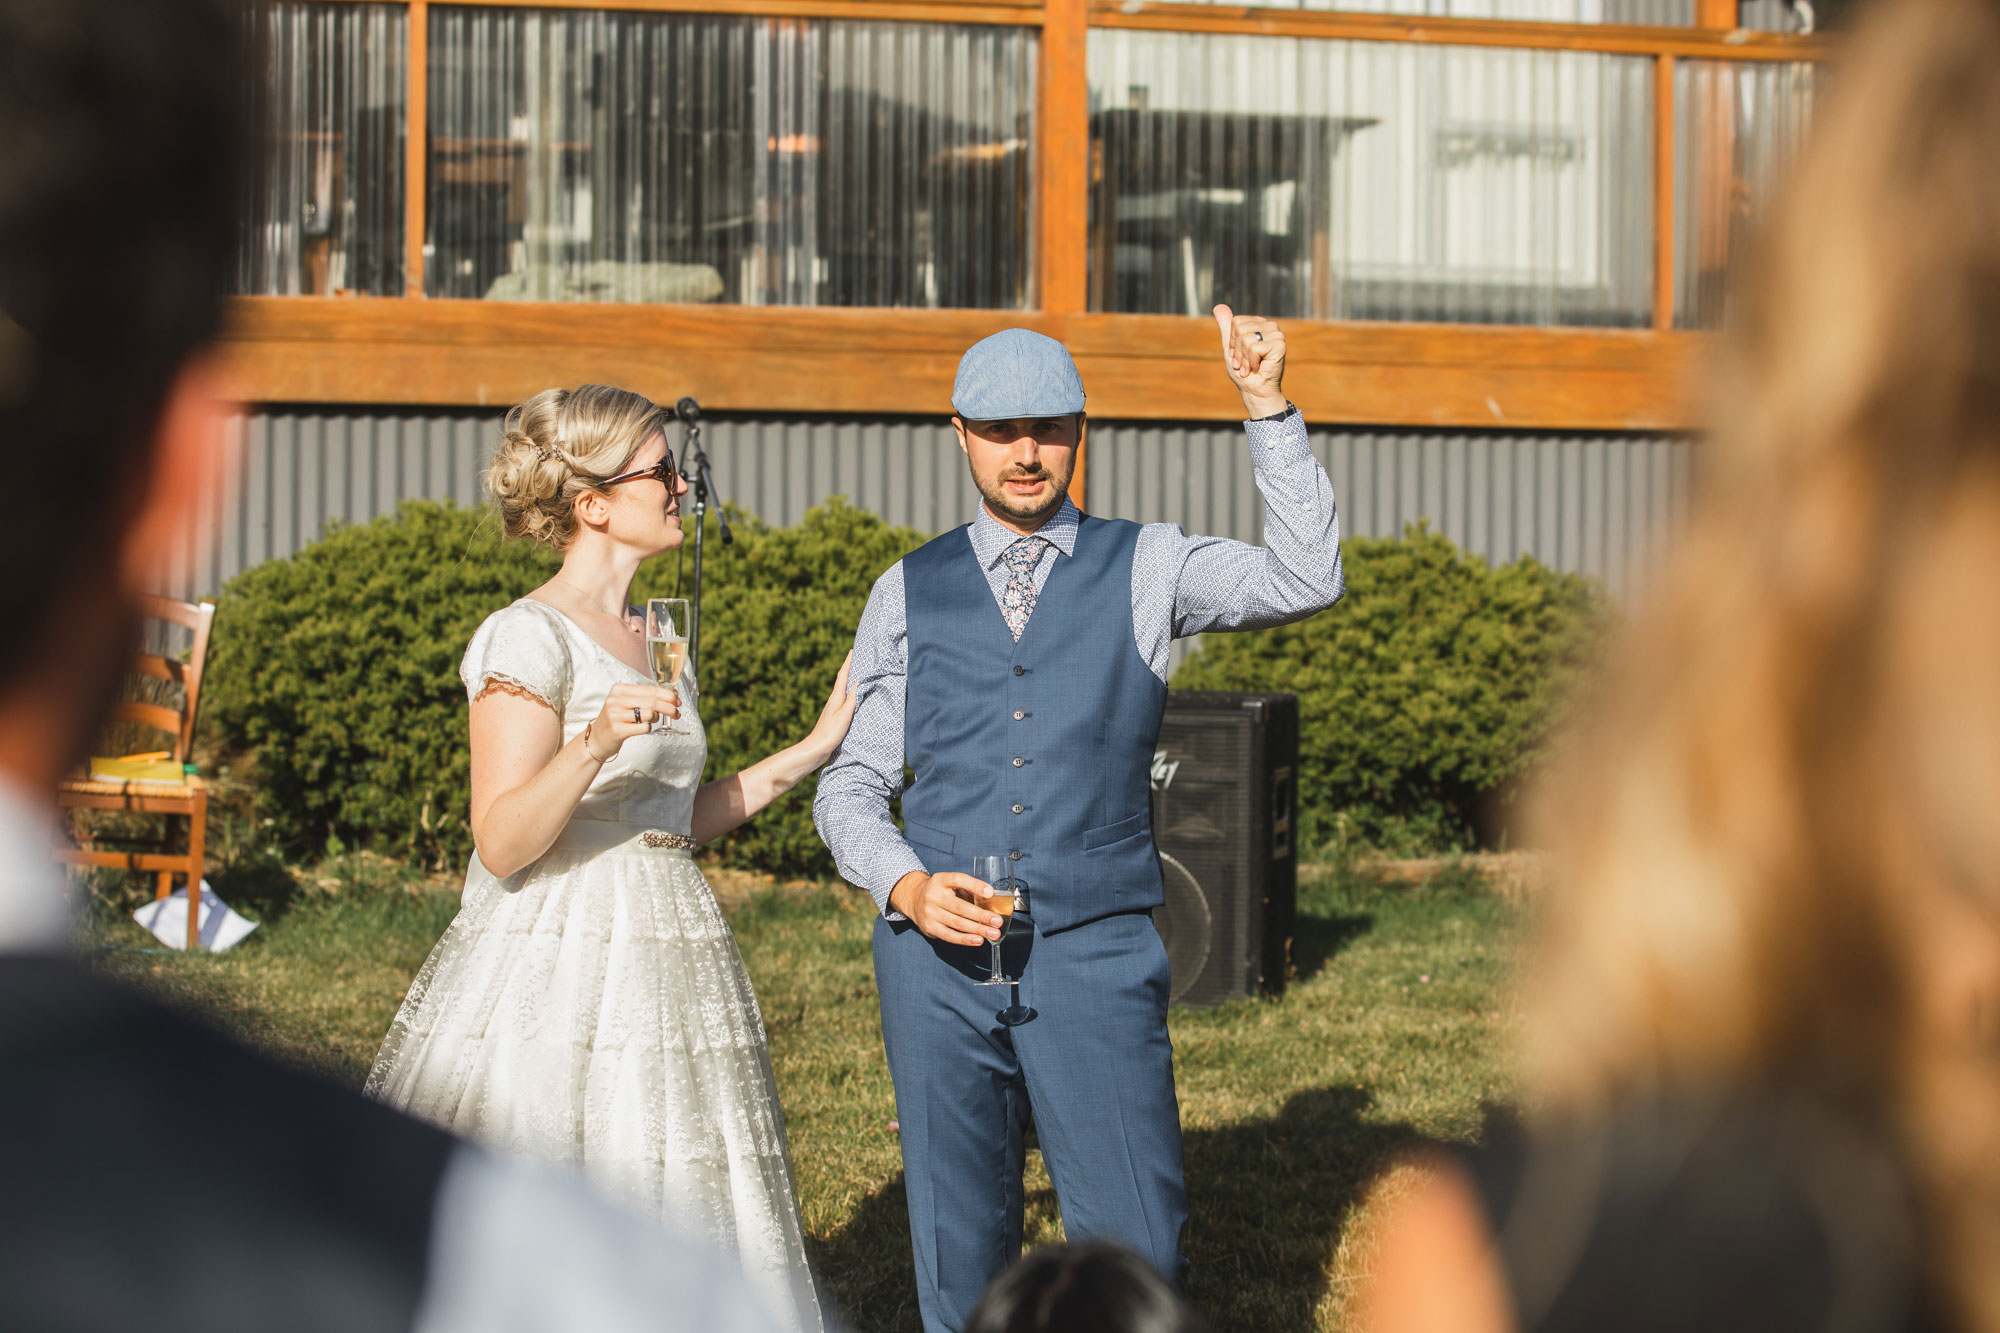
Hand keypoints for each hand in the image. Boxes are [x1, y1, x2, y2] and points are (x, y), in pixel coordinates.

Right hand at [587, 681, 681, 759]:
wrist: (598, 739)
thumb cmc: (616, 719)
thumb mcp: (626, 703)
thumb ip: (646, 697)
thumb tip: (672, 694)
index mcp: (619, 689)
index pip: (650, 689)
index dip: (667, 695)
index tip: (677, 701)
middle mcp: (615, 700)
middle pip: (652, 701)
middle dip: (669, 708)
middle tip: (676, 713)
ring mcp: (615, 715)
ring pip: (649, 714)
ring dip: (655, 719)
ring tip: (651, 721)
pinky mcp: (618, 730)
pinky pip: (644, 727)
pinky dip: (648, 728)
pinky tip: (642, 728)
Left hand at [798, 651, 855, 768]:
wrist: (816, 748)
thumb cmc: (830, 732)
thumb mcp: (844, 714)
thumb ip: (852, 698)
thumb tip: (859, 681)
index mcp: (836, 697)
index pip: (843, 675)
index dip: (848, 662)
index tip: (852, 650)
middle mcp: (833, 700)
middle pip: (842, 680)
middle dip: (849, 668)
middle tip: (857, 658)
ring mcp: (833, 708)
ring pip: (843, 689)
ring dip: (849, 680)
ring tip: (858, 673)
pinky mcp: (834, 716)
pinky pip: (844, 699)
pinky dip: (849, 693)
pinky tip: (853, 697)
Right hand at [889, 870, 1003, 946]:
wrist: (914, 899)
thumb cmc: (940, 892)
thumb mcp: (949, 884)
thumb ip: (967, 890)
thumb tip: (992, 902)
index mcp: (941, 880)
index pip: (958, 879)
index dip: (975, 885)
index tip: (990, 892)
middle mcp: (934, 896)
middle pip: (960, 907)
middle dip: (981, 916)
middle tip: (997, 921)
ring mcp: (930, 913)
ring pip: (957, 923)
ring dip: (978, 929)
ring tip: (993, 933)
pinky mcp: (930, 927)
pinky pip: (950, 935)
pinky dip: (965, 939)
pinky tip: (978, 940)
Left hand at [1213, 304, 1287, 418]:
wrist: (1255, 389)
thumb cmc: (1243, 371)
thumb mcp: (1231, 346)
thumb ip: (1226, 326)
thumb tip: (1218, 305)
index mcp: (1259, 323)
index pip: (1235, 322)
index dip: (1233, 342)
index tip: (1239, 355)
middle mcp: (1270, 326)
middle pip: (1240, 329)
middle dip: (1238, 350)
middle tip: (1245, 363)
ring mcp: (1277, 334)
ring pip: (1246, 338)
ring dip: (1244, 358)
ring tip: (1251, 366)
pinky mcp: (1280, 344)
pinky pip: (1254, 347)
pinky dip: (1252, 362)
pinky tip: (1259, 368)